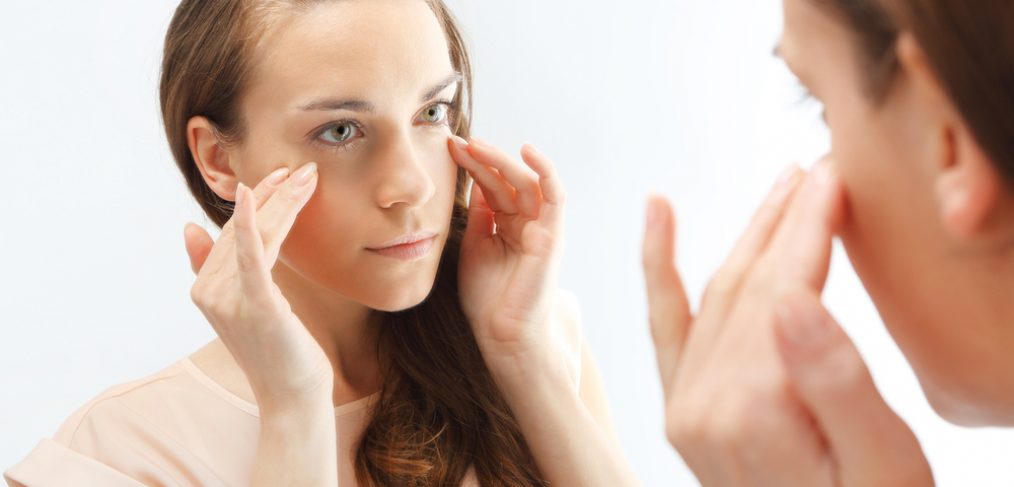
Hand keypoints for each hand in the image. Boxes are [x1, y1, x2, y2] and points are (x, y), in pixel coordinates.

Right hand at [183, 162, 332, 412]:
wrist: (292, 396)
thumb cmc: (277, 352)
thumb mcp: (245, 308)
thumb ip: (214, 269)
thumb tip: (189, 227)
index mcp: (205, 289)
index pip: (232, 234)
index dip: (257, 202)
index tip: (282, 176)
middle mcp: (209, 292)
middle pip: (245, 231)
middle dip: (274, 195)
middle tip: (302, 169)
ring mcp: (228, 300)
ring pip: (255, 236)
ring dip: (280, 201)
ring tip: (304, 177)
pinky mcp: (254, 305)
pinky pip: (250, 256)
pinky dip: (246, 223)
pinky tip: (252, 194)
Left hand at [447, 136, 565, 377]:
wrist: (501, 333)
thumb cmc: (488, 298)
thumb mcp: (474, 246)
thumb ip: (478, 216)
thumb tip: (473, 182)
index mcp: (508, 226)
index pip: (491, 187)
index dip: (472, 166)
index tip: (448, 148)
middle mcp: (527, 223)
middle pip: (507, 180)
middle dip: (483, 158)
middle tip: (459, 142)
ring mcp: (542, 227)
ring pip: (527, 181)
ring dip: (502, 160)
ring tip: (477, 145)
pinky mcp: (552, 234)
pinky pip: (555, 194)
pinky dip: (545, 170)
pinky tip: (527, 152)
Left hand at [642, 161, 933, 485]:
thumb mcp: (882, 465)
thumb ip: (836, 385)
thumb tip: (796, 300)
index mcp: (751, 410)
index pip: (781, 288)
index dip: (810, 226)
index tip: (833, 172)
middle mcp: (700, 405)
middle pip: (746, 283)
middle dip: (784, 219)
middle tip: (818, 169)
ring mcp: (684, 407)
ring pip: (715, 293)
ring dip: (748, 236)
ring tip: (783, 187)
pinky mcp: (684, 410)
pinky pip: (666, 325)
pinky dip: (659, 268)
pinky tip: (657, 212)